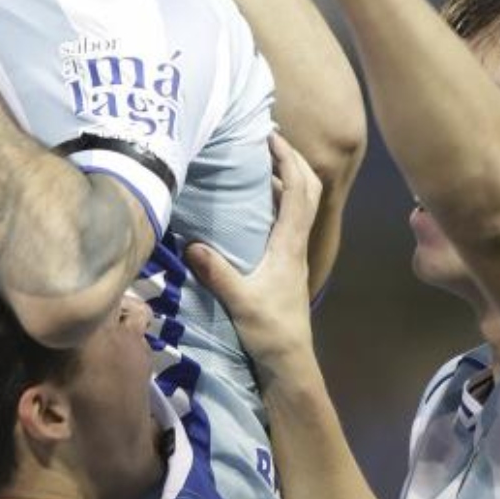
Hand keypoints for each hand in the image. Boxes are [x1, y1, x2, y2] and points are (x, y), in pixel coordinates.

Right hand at [186, 134, 323, 378]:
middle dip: (293, 159)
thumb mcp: (240, 301)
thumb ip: (217, 272)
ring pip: (301, 204)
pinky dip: (279, 200)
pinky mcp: (286, 264)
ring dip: (289, 177)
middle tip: (269, 139)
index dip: (288, 160)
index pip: (298, 191)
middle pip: (308, 190)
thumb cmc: (270, 331)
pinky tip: (255, 202)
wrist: (290, 362)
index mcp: (289, 245)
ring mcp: (294, 254)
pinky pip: (288, 220)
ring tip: (261, 161)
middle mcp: (296, 244)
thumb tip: (191, 243)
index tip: (270, 136)